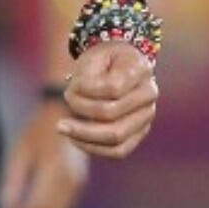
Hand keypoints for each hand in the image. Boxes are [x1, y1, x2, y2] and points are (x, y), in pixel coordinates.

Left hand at [0, 102, 89, 207]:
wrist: (67, 114)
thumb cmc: (39, 130)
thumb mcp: (21, 150)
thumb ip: (13, 178)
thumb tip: (5, 206)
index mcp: (53, 168)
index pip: (38, 206)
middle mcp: (69, 177)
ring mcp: (78, 180)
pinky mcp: (80, 181)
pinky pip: (65, 205)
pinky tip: (36, 205)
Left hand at [54, 42, 157, 158]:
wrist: (121, 63)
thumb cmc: (103, 59)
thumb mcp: (93, 57)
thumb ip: (86, 78)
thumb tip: (74, 102)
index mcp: (140, 68)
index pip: (113, 88)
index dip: (86, 90)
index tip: (71, 86)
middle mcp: (148, 94)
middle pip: (113, 115)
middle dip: (81, 116)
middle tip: (60, 121)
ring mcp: (146, 115)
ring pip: (116, 138)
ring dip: (84, 137)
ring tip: (63, 130)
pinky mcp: (140, 132)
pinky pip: (119, 150)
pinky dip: (95, 148)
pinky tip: (75, 139)